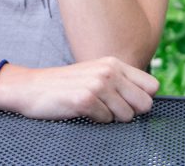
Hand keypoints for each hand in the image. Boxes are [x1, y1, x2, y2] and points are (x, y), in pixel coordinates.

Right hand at [0, 56, 157, 122]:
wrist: (31, 87)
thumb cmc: (66, 84)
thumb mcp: (95, 73)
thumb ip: (120, 81)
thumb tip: (147, 100)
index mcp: (113, 63)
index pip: (153, 86)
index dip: (142, 98)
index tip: (126, 101)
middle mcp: (108, 71)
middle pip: (145, 104)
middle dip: (130, 112)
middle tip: (109, 108)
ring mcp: (97, 84)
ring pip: (127, 115)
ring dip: (111, 117)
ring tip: (93, 107)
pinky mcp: (85, 99)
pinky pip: (106, 120)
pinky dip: (96, 120)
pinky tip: (81, 109)